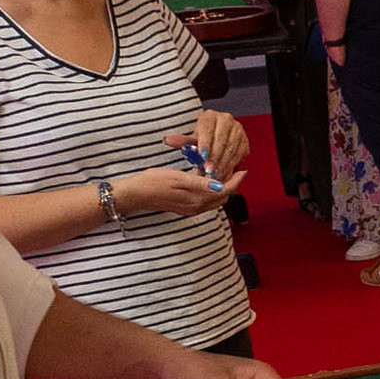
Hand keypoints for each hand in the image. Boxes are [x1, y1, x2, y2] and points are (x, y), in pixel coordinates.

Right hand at [114, 164, 229, 217]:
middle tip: (234, 169)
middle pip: (222, 197)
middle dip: (231, 184)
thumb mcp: (179, 178)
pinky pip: (205, 201)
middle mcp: (196, 207)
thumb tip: (220, 185)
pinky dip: (211, 191)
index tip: (243, 170)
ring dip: (221, 187)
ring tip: (222, 172)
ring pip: (214, 199)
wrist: (136, 194)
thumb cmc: (154, 182)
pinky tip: (206, 179)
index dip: (236, 181)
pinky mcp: (185, 208)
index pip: (224, 191)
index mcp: (197, 199)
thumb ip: (201, 183)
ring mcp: (190, 209)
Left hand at [189, 110, 252, 182]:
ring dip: (223, 163)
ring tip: (215, 174)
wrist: (215, 137)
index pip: (208, 129)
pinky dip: (231, 164)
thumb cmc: (202, 138)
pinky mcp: (244, 140)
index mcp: (210, 116)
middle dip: (214, 157)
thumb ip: (182, 142)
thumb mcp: (191, 139)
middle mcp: (226, 119)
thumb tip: (168, 140)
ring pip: (231, 148)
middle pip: (221, 139)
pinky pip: (239, 154)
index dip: (205, 143)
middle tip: (208, 170)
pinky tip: (224, 173)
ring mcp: (237, 130)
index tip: (202, 157)